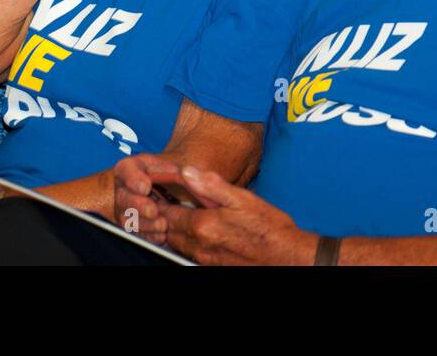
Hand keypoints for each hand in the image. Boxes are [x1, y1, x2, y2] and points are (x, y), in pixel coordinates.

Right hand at [113, 154, 216, 243]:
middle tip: (153, 211)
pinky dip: (150, 236)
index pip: (125, 170)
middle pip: (124, 198)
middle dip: (139, 206)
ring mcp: (126, 210)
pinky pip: (138, 234)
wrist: (169, 191)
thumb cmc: (167, 174)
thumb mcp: (171, 166)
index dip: (133, 179)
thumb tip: (183, 173)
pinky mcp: (134, 226)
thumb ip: (175, 169)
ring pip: (129, 220)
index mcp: (130, 169)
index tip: (146, 187)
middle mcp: (124, 190)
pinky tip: (162, 236)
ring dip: (146, 224)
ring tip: (163, 225)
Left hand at [157, 166, 318, 265]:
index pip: (166, 212)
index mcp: (203, 225)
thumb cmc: (268, 227)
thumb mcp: (243, 199)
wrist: (286, 257)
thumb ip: (211, 185)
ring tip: (168, 213)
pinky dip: (181, 240)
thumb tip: (186, 171)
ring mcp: (203, 258)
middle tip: (153, 200)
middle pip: (165, 230)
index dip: (155, 199)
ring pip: (174, 243)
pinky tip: (189, 229)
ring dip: (168, 228)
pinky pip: (186, 252)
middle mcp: (199, 245)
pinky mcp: (210, 266)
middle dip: (157, 215)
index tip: (150, 189)